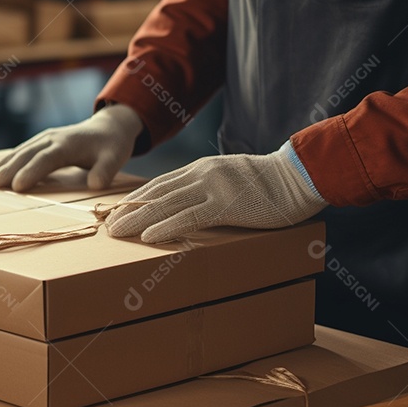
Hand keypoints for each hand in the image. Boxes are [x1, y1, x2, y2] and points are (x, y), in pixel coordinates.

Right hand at [0, 104, 143, 191]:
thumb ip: (105, 170)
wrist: (108, 127)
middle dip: (8, 169)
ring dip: (0, 165)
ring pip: (18, 152)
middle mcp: (51, 139)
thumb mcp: (115, 157)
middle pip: (26, 154)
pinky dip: (3, 162)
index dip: (31, 171)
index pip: (46, 158)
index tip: (17, 186)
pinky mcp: (39, 143)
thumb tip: (95, 184)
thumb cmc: (111, 145)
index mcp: (67, 144)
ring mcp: (43, 139)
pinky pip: (18, 152)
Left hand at [106, 143, 328, 242]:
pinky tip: (147, 237)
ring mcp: (212, 189)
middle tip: (108, 225)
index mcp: (201, 169)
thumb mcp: (232, 178)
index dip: (137, 199)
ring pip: (166, 205)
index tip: (117, 211)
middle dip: (129, 210)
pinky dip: (165, 227)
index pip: (160, 184)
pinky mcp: (226, 205)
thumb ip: (210, 186)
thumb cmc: (270, 183)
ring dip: (138, 220)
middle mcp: (201, 175)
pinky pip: (189, 218)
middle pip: (156, 194)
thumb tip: (191, 202)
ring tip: (117, 232)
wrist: (299, 176)